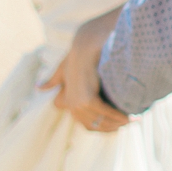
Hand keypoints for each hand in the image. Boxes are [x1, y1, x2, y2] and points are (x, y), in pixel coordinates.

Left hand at [39, 9, 129, 133]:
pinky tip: (129, 116)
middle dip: (112, 126)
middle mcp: (71, 104)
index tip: (117, 123)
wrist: (85, 43)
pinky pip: (105, 113)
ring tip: (133, 120)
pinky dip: (117, 115)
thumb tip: (39, 87)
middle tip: (128, 122)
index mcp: (66, 101)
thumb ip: (54, 79)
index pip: (86, 123)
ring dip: (117, 122)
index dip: (102, 125)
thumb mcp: (63, 68)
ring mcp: (78, 103)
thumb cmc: (76, 53)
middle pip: (95, 125)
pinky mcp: (88, 99)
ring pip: (101, 121)